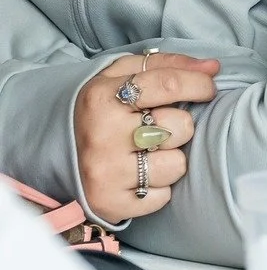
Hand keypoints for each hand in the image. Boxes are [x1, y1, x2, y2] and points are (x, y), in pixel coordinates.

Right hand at [73, 52, 217, 222]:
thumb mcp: (121, 76)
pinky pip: (161, 197)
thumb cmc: (98, 110)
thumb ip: (168, 65)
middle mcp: (102, 136)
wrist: (50, 154)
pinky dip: (157, 189)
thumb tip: (212, 68)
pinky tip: (138, 177)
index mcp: (102, 98)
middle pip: (181, 127)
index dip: (198, 84)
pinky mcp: (108, 204)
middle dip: (179, 126)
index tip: (207, 88)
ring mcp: (104, 173)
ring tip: (146, 154)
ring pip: (177, 165)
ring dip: (170, 160)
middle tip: (157, 128)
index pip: (168, 84)